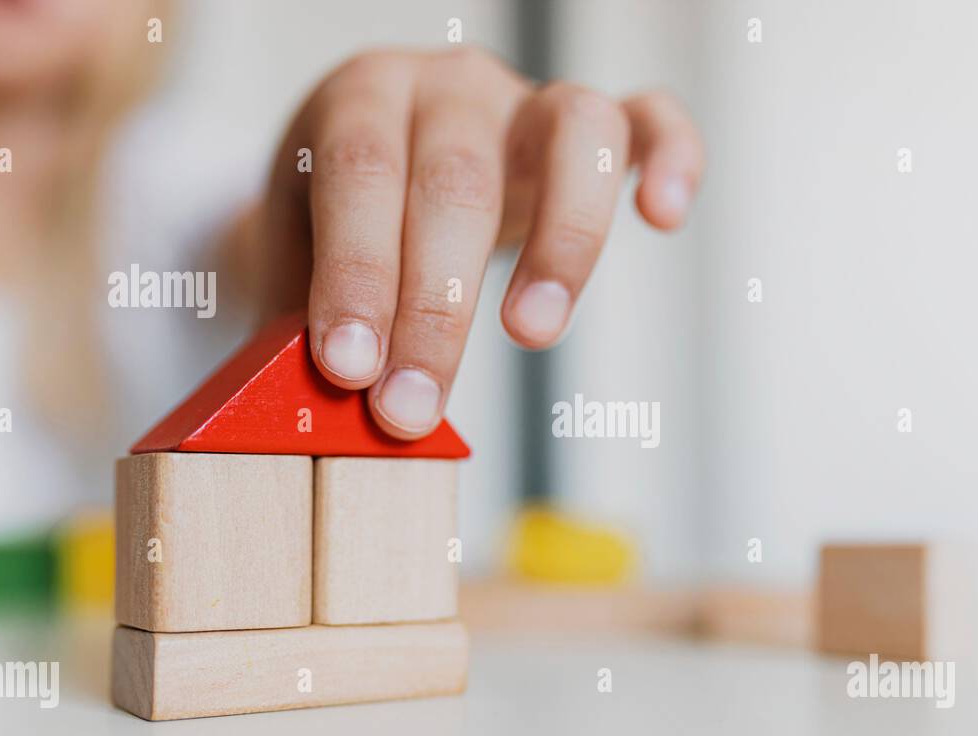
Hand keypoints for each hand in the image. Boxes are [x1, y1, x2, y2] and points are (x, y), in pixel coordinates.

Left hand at [262, 47, 703, 439]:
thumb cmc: (344, 225)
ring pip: (570, 135)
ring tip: (531, 335)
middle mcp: (450, 86)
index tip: (351, 368)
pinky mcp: (600, 125)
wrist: (385, 176)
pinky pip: (652, 120)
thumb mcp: (304, 260)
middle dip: (435, 308)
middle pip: (456, 180)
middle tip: (412, 407)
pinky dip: (672, 156)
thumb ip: (313, 318)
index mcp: (362, 99)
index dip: (357, 274)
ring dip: (559, 244)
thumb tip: (326, 407)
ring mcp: (529, 100)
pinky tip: (663, 216)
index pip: (362, 176)